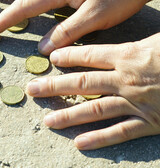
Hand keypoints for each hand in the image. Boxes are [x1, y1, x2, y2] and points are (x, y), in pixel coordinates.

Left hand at [26, 33, 159, 149]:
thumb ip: (139, 41)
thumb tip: (122, 37)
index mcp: (129, 56)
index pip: (89, 56)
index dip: (68, 56)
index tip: (50, 58)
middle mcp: (126, 80)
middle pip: (82, 84)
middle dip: (54, 86)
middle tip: (32, 90)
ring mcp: (137, 103)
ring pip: (95, 110)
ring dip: (69, 116)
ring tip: (47, 121)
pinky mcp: (150, 123)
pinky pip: (120, 132)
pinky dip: (100, 139)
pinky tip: (80, 143)